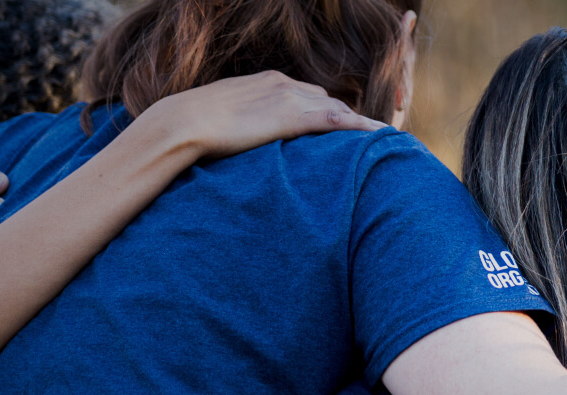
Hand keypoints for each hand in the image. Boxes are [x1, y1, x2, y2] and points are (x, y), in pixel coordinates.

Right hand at [137, 70, 389, 160]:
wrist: (184, 122)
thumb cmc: (195, 124)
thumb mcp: (228, 114)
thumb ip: (247, 119)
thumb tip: (249, 135)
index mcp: (269, 81)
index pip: (310, 94)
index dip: (328, 112)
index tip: (342, 126)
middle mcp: (285, 84)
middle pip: (329, 101)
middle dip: (348, 119)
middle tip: (368, 139)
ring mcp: (290, 98)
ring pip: (337, 110)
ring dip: (359, 125)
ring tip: (382, 142)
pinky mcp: (291, 117)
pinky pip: (336, 121)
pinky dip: (360, 128)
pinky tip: (378, 136)